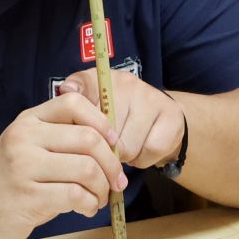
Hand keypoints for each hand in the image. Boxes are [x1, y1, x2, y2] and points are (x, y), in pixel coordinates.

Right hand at [0, 93, 124, 238]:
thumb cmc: (10, 180)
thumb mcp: (28, 147)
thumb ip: (60, 137)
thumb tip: (111, 141)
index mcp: (28, 121)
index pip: (73, 103)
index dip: (102, 121)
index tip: (113, 143)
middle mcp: (24, 138)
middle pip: (88, 139)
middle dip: (111, 163)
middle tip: (115, 180)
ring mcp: (24, 167)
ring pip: (86, 169)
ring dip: (103, 188)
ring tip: (99, 198)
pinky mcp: (29, 197)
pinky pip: (76, 195)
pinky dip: (90, 204)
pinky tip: (86, 208)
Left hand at [59, 69, 185, 168]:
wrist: (159, 117)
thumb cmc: (116, 116)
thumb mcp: (91, 108)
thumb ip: (76, 101)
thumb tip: (66, 89)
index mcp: (101, 79)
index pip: (82, 89)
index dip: (80, 118)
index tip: (79, 130)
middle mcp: (127, 83)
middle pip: (106, 132)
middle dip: (106, 148)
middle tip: (110, 145)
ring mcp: (151, 97)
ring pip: (129, 146)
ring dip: (126, 156)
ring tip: (126, 146)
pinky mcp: (172, 117)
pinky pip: (150, 150)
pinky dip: (144, 159)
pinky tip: (142, 148)